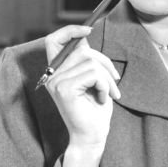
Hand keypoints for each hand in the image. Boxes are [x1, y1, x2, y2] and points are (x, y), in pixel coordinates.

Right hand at [43, 25, 120, 147]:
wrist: (92, 137)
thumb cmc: (94, 110)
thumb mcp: (92, 79)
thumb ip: (85, 59)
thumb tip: (85, 35)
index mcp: (57, 72)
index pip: (53, 40)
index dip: (70, 30)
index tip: (88, 30)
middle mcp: (52, 76)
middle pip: (82, 51)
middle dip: (105, 63)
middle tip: (115, 81)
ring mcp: (56, 83)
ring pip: (90, 62)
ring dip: (107, 77)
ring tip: (110, 93)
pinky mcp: (65, 90)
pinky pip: (93, 74)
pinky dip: (105, 85)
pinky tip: (102, 99)